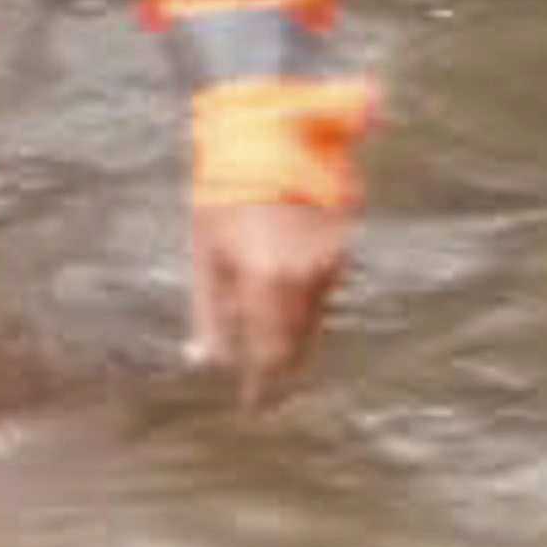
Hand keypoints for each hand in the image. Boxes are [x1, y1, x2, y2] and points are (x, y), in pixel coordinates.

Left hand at [186, 199, 348, 408]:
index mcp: (269, 281)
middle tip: (264, 392)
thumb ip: (209, 311)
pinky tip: (284, 310)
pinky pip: (322, 294)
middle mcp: (308, 278)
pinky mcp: (341, 249)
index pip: (269, 352)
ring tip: (271, 356)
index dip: (262, 384)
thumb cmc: (223, 195)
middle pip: (297, 342)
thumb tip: (204, 361)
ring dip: (293, 339)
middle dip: (279, 367)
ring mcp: (330, 263)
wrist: (267, 138)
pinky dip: (303, 309)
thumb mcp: (206, 253)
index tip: (253, 407)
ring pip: (314, 320)